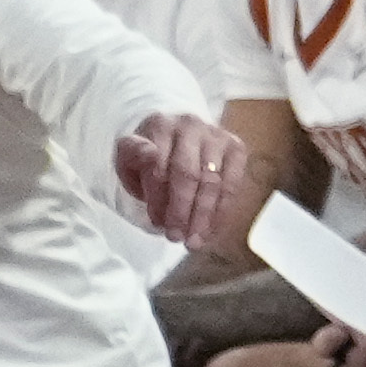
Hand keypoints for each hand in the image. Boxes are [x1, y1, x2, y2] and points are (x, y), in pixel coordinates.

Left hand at [117, 112, 254, 251]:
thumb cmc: (150, 155)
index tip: (157, 224)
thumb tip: (151, 156)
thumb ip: (134, 158)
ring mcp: (217, 135)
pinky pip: (232, 184)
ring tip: (194, 240)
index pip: (159, 167)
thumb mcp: (129, 157)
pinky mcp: (236, 147)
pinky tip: (211, 229)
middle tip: (177, 238)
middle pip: (189, 174)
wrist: (176, 136)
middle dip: (183, 211)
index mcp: (160, 126)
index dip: (158, 199)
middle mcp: (191, 125)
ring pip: (213, 181)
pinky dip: (222, 210)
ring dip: (204, 216)